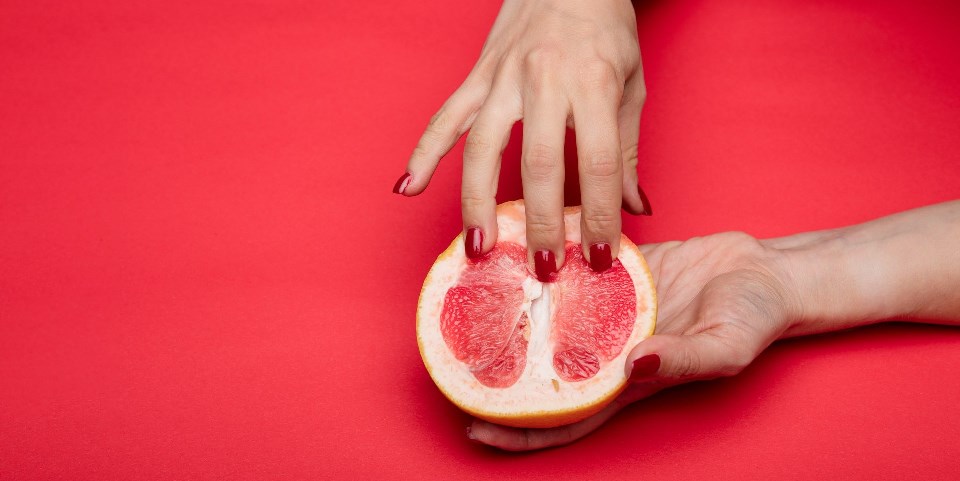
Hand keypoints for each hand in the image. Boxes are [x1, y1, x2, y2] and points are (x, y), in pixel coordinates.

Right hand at [394, 0, 649, 277]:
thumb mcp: (631, 84)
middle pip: (539, 164)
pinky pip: (444, 119)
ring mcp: (502, 77)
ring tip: (479, 250)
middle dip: (539, 223)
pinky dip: (423, 153)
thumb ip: (628, 149)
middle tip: (542, 270)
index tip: (598, 256)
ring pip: (482, 148)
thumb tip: (636, 208)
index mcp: (592, 82)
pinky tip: (408, 188)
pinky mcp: (475, 76)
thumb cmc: (605, 28)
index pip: (599, 164)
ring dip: (478, 204)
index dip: (599, 215)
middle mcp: (542, 79)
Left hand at [467, 232, 799, 450]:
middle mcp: (608, 349)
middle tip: (449, 363)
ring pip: (549, 320)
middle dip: (497, 376)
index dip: (520, 432)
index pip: (565, 418)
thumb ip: (682, 359)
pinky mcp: (615, 275)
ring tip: (465, 304)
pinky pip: (569, 273)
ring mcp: (609, 312)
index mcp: (628, 381)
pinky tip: (510, 251)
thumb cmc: (753, 320)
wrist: (767, 273)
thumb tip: (633, 365)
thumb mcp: (725, 348)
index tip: (473, 428)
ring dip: (511, 317)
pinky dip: (540, 265)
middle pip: (541, 373)